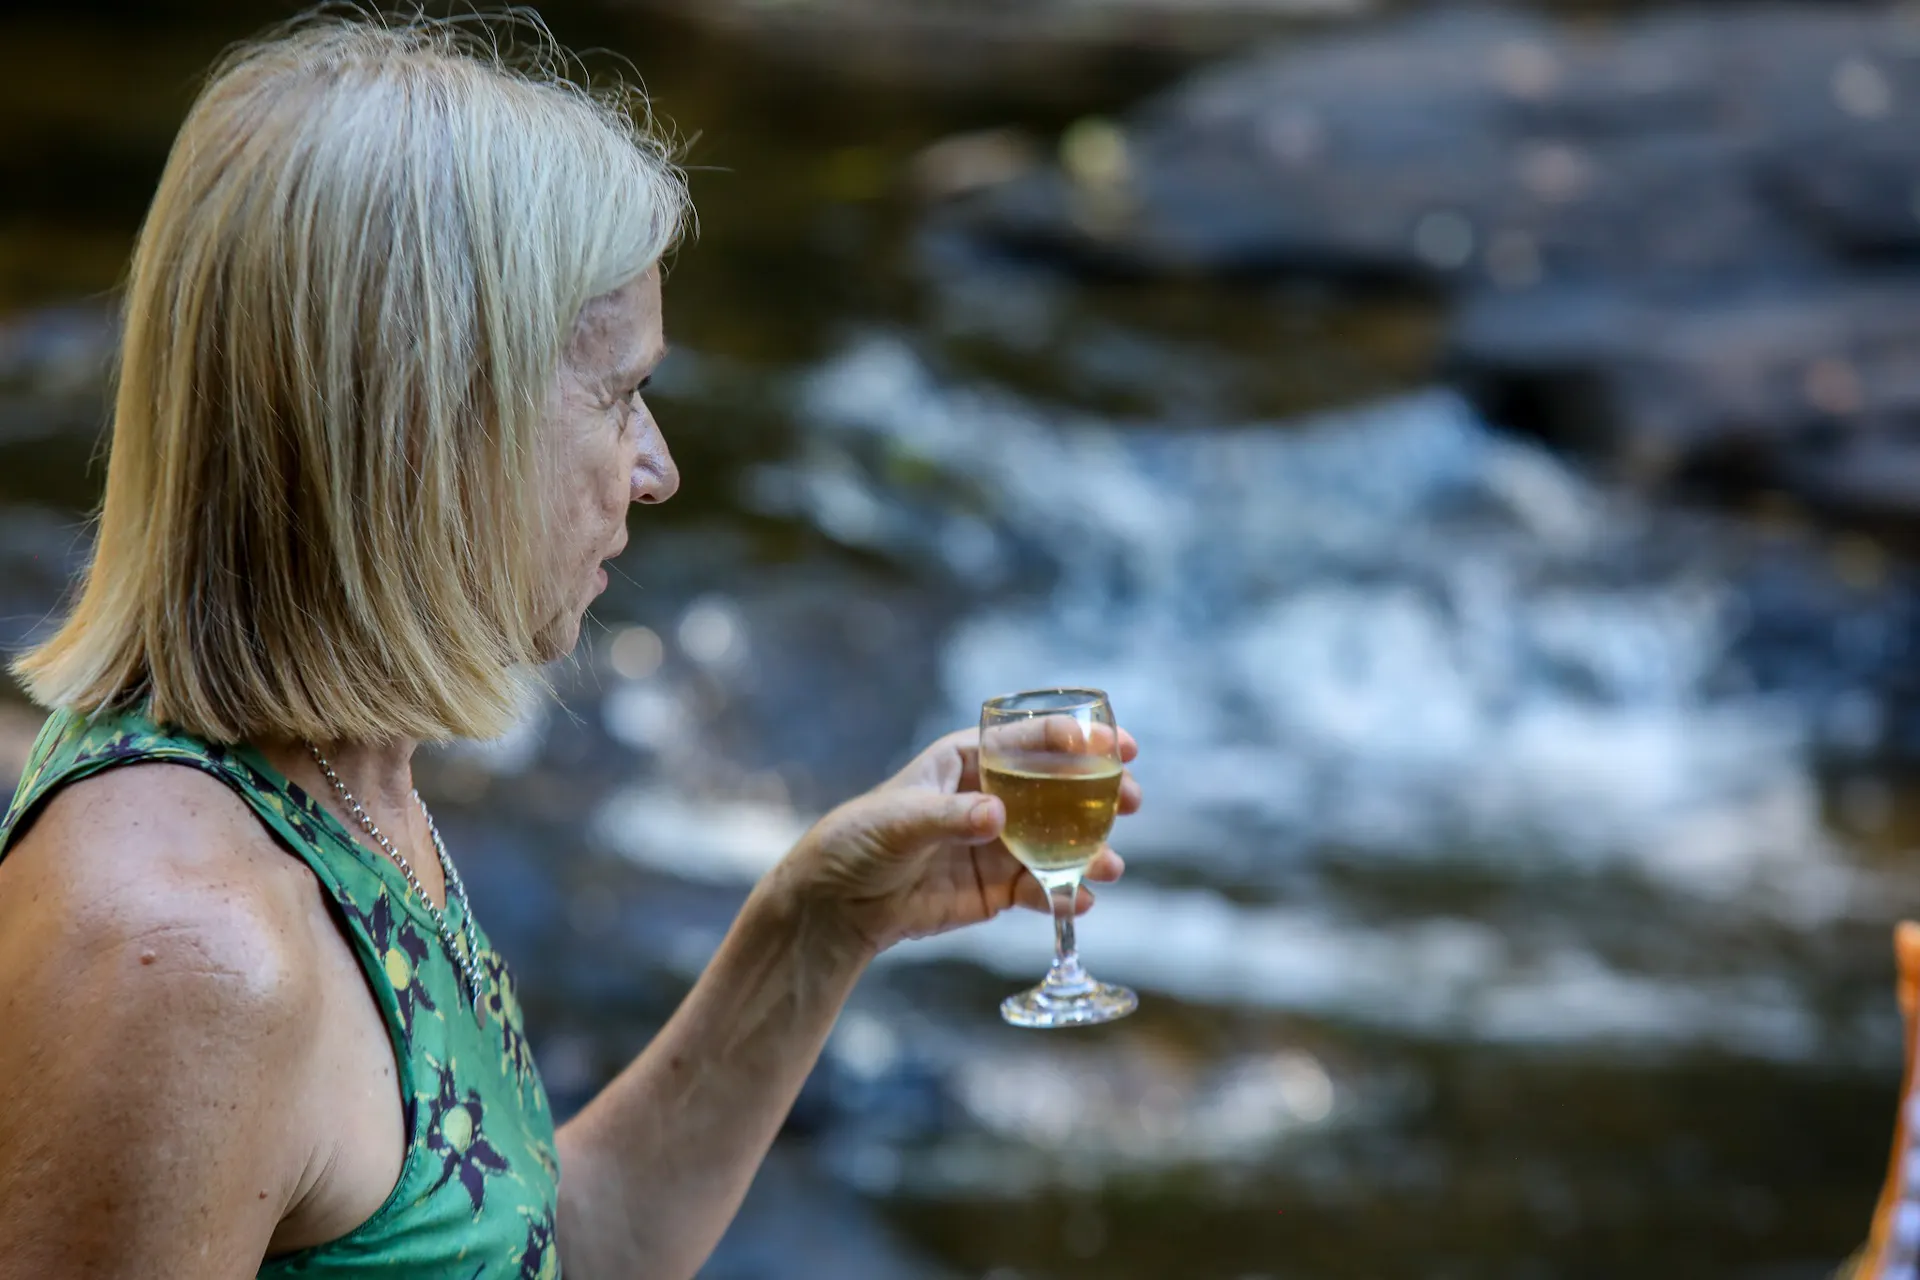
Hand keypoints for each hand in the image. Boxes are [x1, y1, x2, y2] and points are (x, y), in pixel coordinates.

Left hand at [767, 723, 1140, 957]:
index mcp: (968, 760)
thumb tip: (997, 818)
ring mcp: (998, 844)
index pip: (1029, 740)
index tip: (1112, 745)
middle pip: (1058, 787)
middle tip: (1132, 798)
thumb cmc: (860, 840)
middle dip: (1100, 791)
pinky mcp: (997, 888)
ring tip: (1110, 864)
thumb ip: (950, 817)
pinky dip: (1064, 894)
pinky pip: (1041, 887)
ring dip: (1091, 849)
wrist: (838, 904)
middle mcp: (992, 797)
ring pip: (1059, 840)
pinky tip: (1079, 900)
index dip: (1073, 738)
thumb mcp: (900, 821)